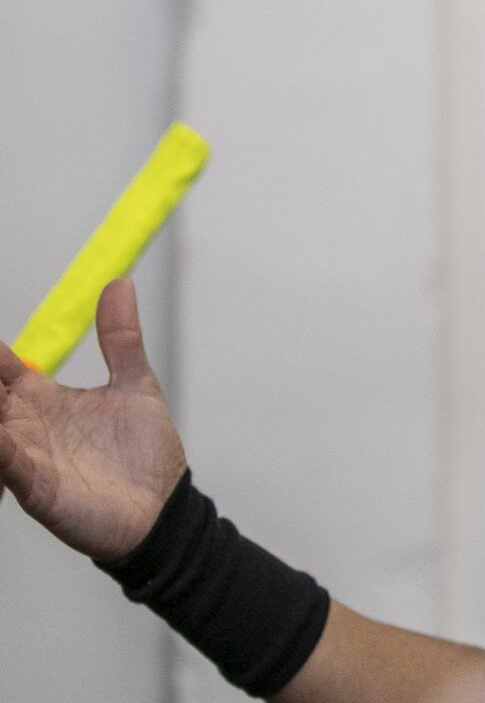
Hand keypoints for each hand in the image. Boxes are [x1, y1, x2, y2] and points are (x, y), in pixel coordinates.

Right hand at [0, 278, 187, 559]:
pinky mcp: (36, 487)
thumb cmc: (143, 451)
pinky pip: (6, 464)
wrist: (163, 507)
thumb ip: (120, 338)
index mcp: (40, 397)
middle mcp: (23, 424)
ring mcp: (25, 455)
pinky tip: (0, 433)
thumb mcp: (133, 384)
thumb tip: (120, 283)